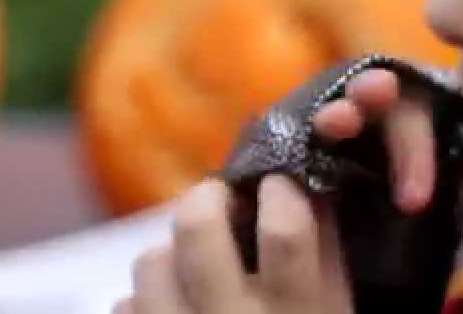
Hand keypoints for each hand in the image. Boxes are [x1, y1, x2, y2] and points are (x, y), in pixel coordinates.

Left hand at [115, 67, 437, 312]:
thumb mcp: (339, 313)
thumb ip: (324, 247)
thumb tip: (312, 163)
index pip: (287, 222)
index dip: (284, 188)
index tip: (284, 183)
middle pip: (199, 225)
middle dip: (207, 200)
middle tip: (219, 200)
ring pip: (151, 258)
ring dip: (172, 255)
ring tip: (196, 267)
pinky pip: (123, 303)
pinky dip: (146, 300)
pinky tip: (174, 309)